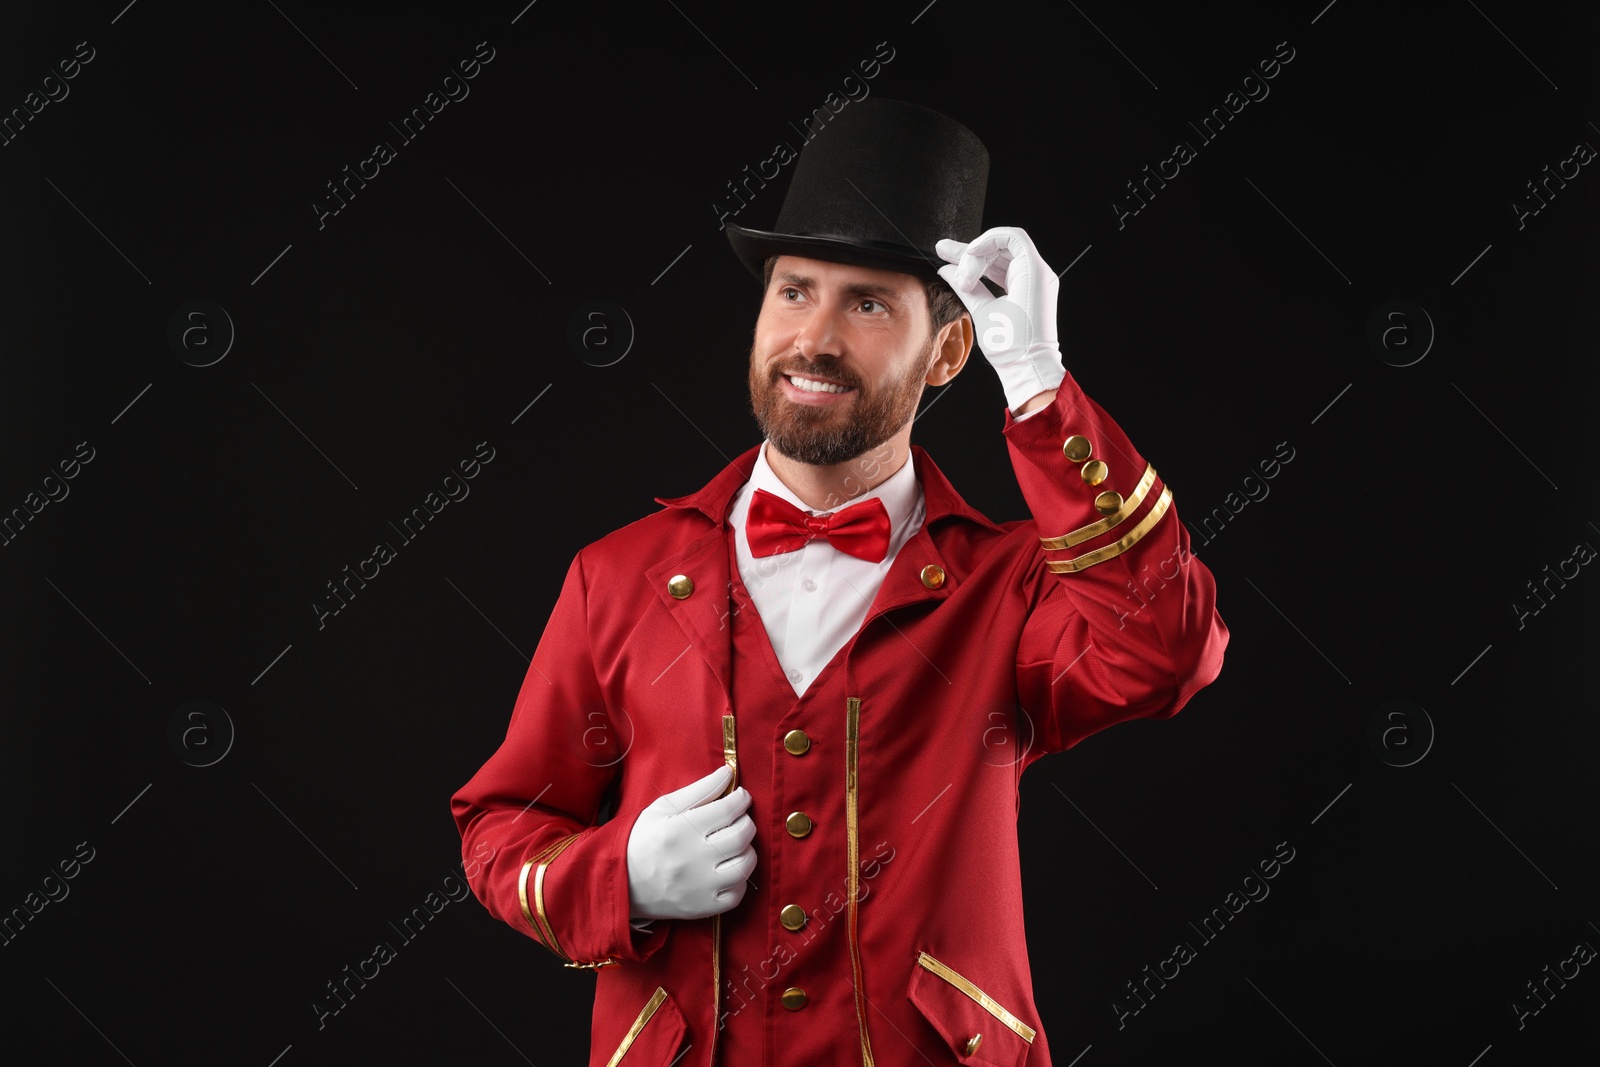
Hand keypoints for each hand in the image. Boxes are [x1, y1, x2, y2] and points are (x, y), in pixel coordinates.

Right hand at [625, 765, 755, 920]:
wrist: (621, 880)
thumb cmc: (643, 839)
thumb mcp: (664, 807)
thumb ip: (700, 790)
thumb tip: (728, 773)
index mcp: (681, 830)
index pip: (728, 810)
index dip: (741, 799)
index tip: (740, 797)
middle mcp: (693, 859)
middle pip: (741, 836)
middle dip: (746, 822)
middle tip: (737, 819)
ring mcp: (700, 887)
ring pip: (745, 866)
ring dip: (747, 850)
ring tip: (734, 844)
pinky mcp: (702, 908)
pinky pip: (737, 894)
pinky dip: (739, 880)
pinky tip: (728, 869)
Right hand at [935, 226, 1066, 411]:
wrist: (1030, 370)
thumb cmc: (1013, 347)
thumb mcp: (984, 312)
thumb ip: (965, 286)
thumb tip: (947, 271)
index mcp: (1033, 273)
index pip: (1010, 237)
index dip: (984, 241)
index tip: (965, 257)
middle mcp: (1038, 274)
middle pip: (1002, 247)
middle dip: (973, 252)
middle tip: (945, 254)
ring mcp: (1034, 283)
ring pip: (1000, 259)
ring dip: (975, 260)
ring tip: (946, 256)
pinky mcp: (1026, 293)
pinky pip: (1004, 273)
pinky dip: (985, 272)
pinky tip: (962, 274)